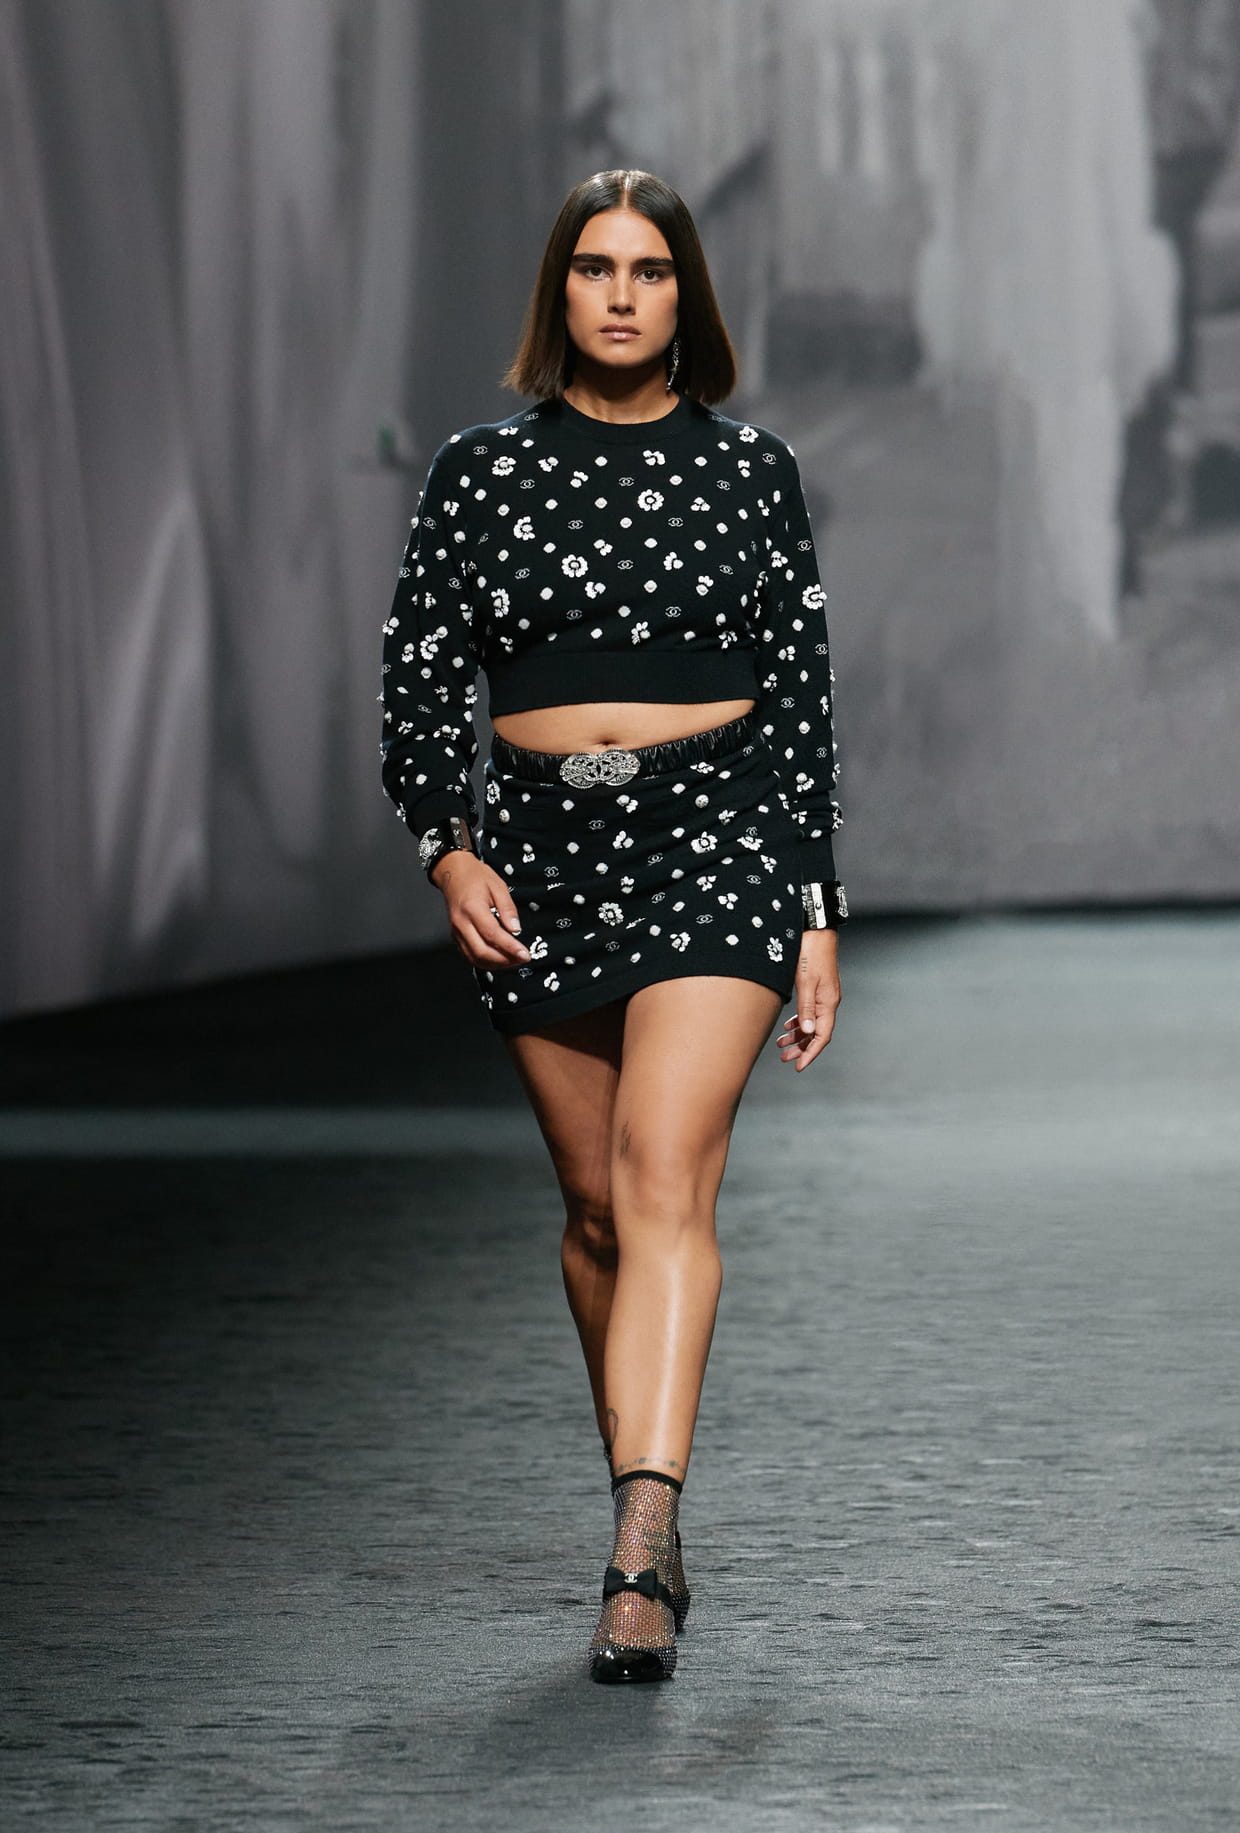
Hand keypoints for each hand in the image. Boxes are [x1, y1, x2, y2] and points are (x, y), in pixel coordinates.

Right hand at [430, 852, 531, 969]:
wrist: (453, 872)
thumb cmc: (475, 877)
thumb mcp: (498, 886)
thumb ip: (508, 909)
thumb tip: (516, 929)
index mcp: (472, 908)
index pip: (492, 934)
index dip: (510, 947)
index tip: (525, 954)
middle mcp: (462, 923)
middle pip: (482, 951)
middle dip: (504, 960)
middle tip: (522, 959)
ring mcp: (457, 931)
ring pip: (475, 957)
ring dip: (495, 964)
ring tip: (513, 960)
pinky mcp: (456, 936)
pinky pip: (470, 955)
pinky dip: (485, 961)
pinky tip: (499, 958)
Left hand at [776, 928, 840, 1070]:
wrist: (815, 930)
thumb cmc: (810, 953)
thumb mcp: (805, 982)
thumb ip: (806, 1008)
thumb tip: (807, 1032)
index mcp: (828, 1003)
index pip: (822, 1036)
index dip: (810, 1053)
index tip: (798, 1066)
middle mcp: (828, 1001)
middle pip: (816, 1033)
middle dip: (801, 1048)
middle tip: (784, 1059)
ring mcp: (823, 995)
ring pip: (812, 1023)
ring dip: (797, 1036)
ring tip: (781, 1045)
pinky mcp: (817, 988)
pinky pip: (810, 1012)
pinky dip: (798, 1021)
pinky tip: (788, 1026)